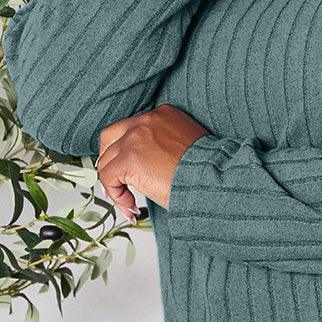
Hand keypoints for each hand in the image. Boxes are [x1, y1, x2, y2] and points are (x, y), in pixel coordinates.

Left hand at [95, 104, 207, 219]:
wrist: (214, 178)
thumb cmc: (208, 170)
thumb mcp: (186, 146)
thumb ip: (163, 146)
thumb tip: (147, 165)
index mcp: (162, 114)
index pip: (131, 128)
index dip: (126, 152)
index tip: (132, 172)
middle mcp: (146, 121)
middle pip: (109, 138)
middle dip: (109, 161)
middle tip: (117, 182)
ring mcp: (135, 138)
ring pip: (106, 162)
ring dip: (114, 185)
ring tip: (130, 202)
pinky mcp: (129, 159)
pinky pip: (108, 178)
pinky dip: (116, 195)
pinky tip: (132, 206)